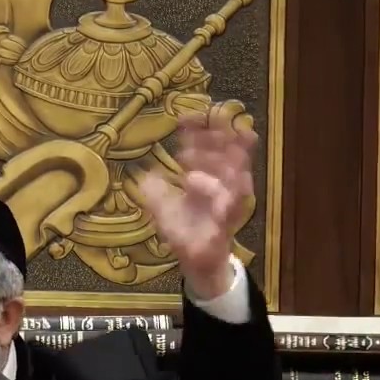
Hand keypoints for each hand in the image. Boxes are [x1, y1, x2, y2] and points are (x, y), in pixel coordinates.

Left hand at [138, 112, 256, 298]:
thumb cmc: (184, 234)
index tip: (186, 116)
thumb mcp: (163, 211)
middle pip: (223, 156)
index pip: (201, 152)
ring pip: (233, 176)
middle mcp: (217, 188)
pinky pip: (234, 207)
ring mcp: (225, 204)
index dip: (196, 134)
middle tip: (211, 119)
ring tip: (229, 138)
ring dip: (231, 158)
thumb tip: (143, 174)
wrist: (197, 263)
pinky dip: (234, 193)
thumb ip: (154, 193)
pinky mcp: (227, 224)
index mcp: (202, 181)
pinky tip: (236, 180)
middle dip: (219, 137)